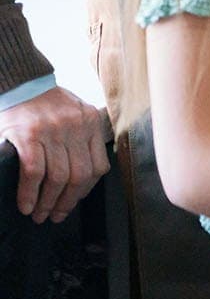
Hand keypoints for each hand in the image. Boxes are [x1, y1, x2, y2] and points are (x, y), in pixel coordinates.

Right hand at [0, 85, 109, 223]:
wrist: (22, 83)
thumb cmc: (47, 104)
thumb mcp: (76, 114)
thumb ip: (83, 137)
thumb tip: (83, 176)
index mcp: (92, 123)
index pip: (98, 166)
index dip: (86, 191)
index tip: (74, 202)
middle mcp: (76, 127)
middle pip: (79, 176)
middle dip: (67, 202)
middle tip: (55, 216)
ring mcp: (53, 131)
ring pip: (57, 178)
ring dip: (48, 202)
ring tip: (39, 214)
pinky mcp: (28, 135)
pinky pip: (33, 171)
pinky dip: (29, 193)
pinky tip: (25, 205)